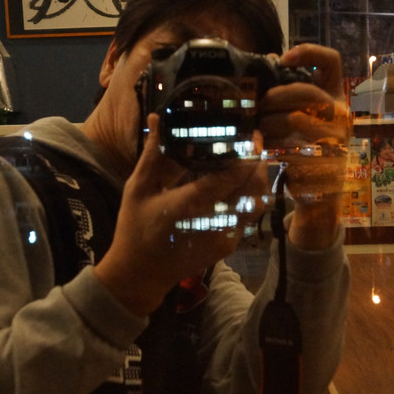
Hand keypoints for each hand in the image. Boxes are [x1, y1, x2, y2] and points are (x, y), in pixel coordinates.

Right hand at [94, 115, 266, 315]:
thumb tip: (157, 118)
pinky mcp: (228, 245)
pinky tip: (241, 184)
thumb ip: (153, 154)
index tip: (251, 134)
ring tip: (252, 160)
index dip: (248, 153)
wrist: (141, 275)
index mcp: (190, 204)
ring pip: (257, 203)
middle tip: (254, 142)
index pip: (233, 176)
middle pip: (253, 188)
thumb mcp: (137, 188)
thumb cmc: (135, 228)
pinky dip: (250, 198)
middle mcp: (214, 221)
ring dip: (258, 181)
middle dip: (259, 162)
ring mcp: (225, 236)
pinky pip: (248, 217)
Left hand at [258, 44, 350, 247]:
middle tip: (259, 107)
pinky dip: (274, 148)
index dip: (307, 52)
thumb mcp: (300, 116)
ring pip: (295, 119)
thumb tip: (269, 58)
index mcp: (335, 96)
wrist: (320, 193)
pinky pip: (292, 146)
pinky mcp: (326, 161)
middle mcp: (341, 113)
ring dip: (270, 125)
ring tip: (260, 132)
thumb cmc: (305, 148)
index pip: (330, 61)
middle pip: (306, 91)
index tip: (281, 59)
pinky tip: (267, 151)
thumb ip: (288, 91)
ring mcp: (337, 137)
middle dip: (275, 97)